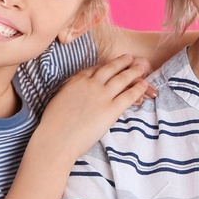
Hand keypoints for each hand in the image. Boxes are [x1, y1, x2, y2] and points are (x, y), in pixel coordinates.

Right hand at [35, 54, 154, 162]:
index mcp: (76, 81)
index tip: (112, 64)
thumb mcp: (59, 100)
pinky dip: (138, 89)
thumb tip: (78, 96)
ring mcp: (102, 96)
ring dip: (133, 72)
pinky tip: (145, 85)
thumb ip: (72, 93)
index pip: (94, 69)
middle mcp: (90, 84)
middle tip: (130, 58)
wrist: (56, 140)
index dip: (106, 66)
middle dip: (122, 62)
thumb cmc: (53, 126)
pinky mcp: (111, 110)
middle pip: (110, 69)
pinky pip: (129, 95)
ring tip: (141, 67)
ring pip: (122, 79)